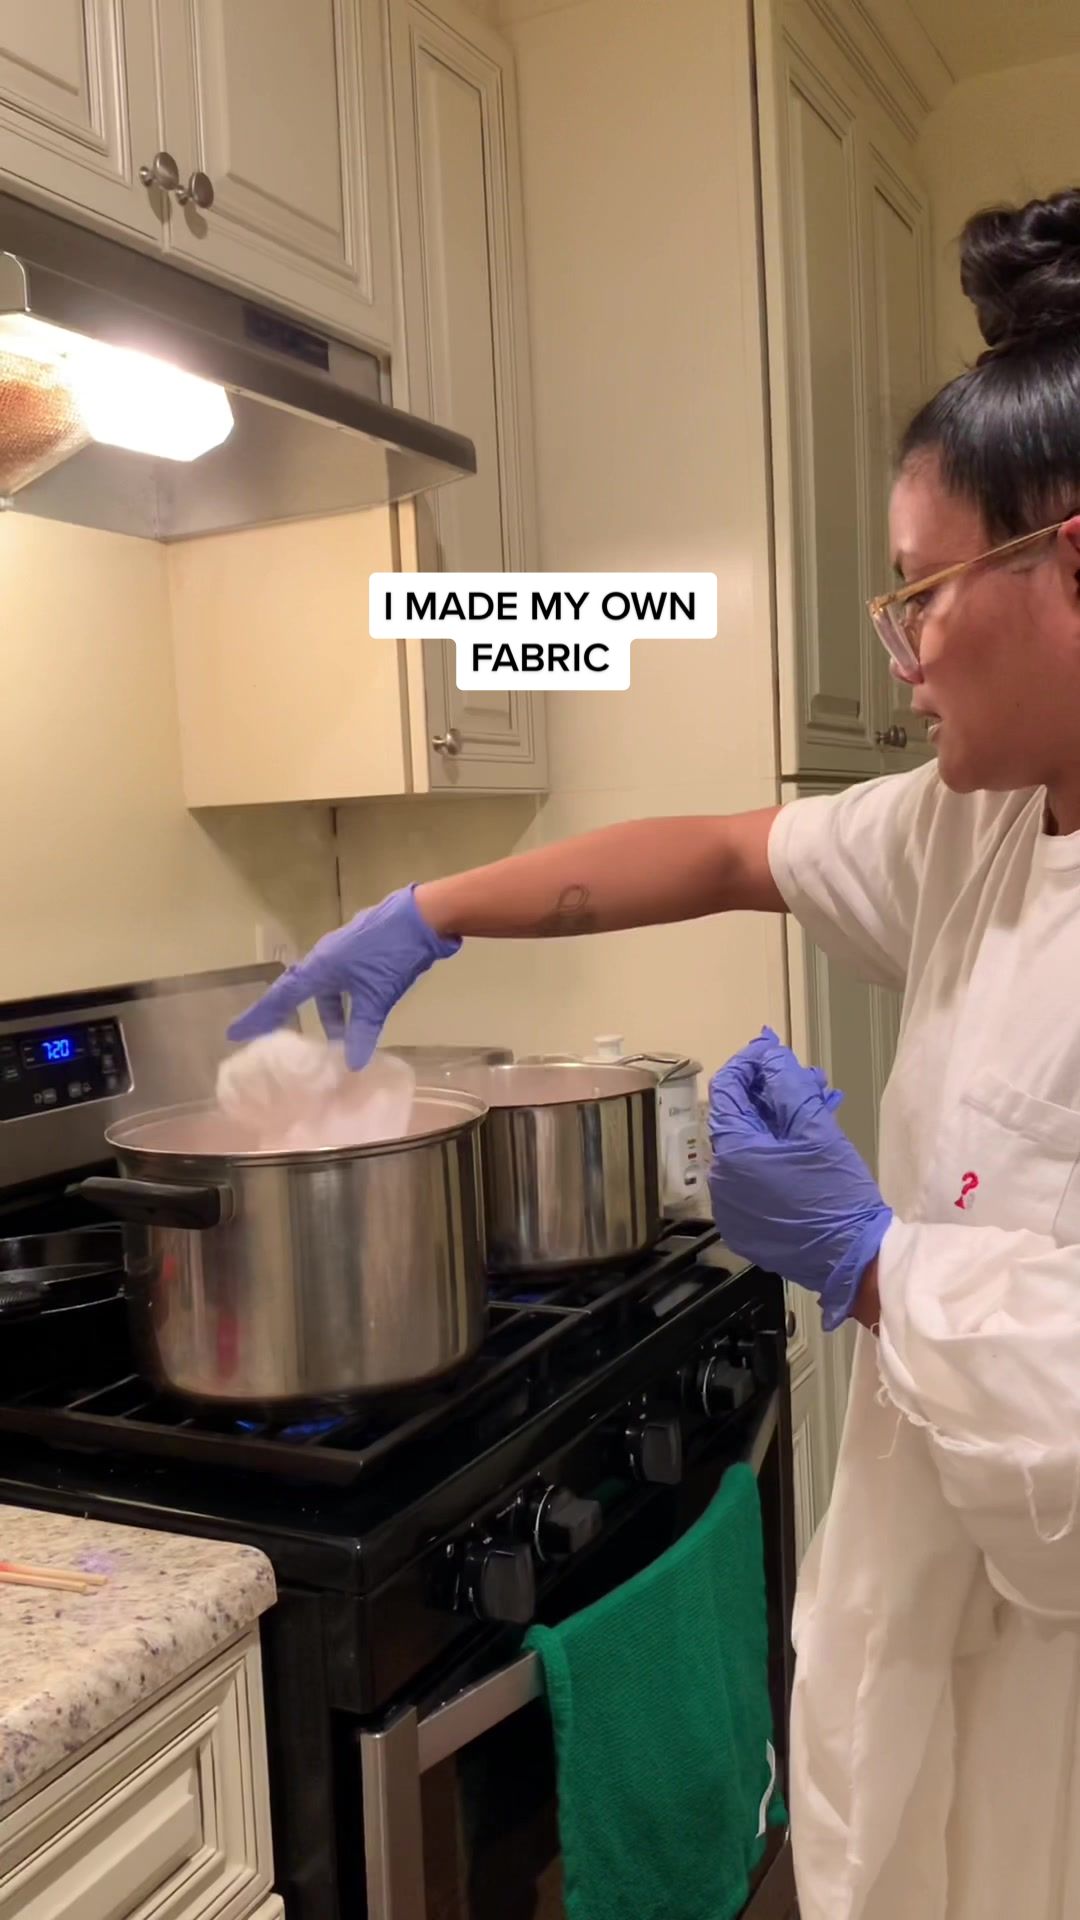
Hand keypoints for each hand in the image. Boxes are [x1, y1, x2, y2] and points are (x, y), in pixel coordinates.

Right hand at [227, 885, 460, 1068]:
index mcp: (320, 967)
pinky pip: (342, 980)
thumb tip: (352, 1065)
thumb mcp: (377, 997)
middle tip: (277, 1034)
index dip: (260, 1016)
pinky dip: (344, 1000)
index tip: (235, 1032)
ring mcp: (344, 950)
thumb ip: (363, 1030)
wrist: (423, 916)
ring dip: (329, 1012)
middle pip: (299, 990)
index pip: (282, 997)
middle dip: (287, 1013)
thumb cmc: (392, 954)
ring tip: (339, 1039)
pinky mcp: (362, 948)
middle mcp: (325, 957)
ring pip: (326, 987)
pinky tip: (359, 1014)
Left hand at [706, 1028, 891, 1329]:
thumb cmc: (835, 1192)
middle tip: (810, 1080)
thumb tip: (767, 1054)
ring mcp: (731, 1206)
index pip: (727, 1091)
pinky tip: (806, 1145)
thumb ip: (787, 1085)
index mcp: (733, 1153)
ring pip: (750, 1148)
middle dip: (773, 1093)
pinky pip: (753, 1177)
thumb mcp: (816, 1130)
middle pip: (740, 1119)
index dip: (749, 1064)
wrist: (853, 1259)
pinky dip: (775, 1156)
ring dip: (779, 1122)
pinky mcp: (746, 1225)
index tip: (772, 1050)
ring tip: (818, 1106)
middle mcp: (721, 1179)